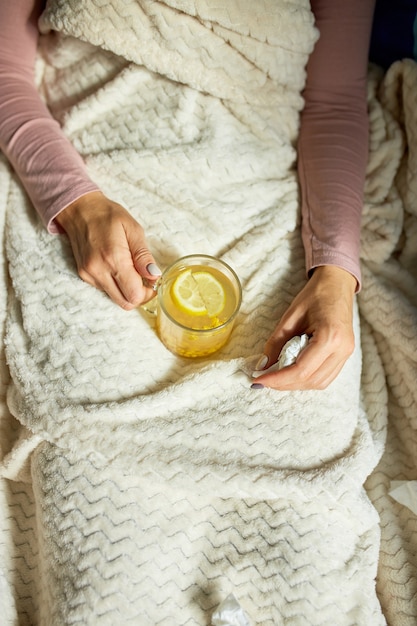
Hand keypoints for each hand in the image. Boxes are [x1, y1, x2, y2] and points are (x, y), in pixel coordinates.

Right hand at [56, 191, 160, 308]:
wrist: (80, 210)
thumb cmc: (108, 216)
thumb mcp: (133, 230)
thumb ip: (144, 256)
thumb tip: (154, 275)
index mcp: (113, 259)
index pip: (134, 294)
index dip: (148, 293)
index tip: (152, 281)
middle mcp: (98, 271)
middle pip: (125, 303)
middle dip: (139, 295)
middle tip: (144, 279)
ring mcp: (89, 275)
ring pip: (115, 298)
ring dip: (127, 290)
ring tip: (131, 269)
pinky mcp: (84, 275)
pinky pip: (105, 290)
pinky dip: (116, 285)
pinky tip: (117, 268)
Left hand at [252, 266, 356, 389]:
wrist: (337, 285)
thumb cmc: (315, 295)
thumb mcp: (290, 316)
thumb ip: (276, 343)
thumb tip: (263, 366)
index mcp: (330, 337)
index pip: (301, 370)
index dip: (277, 379)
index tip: (259, 380)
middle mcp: (342, 350)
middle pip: (310, 380)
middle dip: (284, 384)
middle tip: (263, 379)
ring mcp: (346, 354)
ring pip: (318, 383)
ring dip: (295, 384)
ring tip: (276, 377)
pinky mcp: (345, 356)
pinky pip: (325, 377)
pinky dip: (306, 379)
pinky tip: (291, 372)